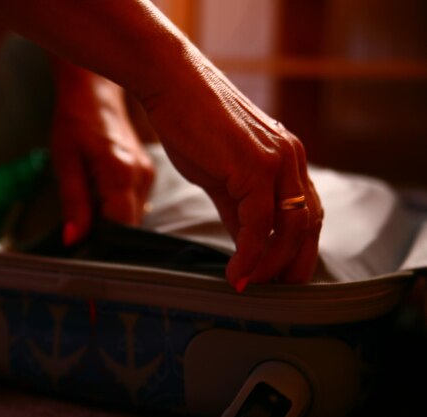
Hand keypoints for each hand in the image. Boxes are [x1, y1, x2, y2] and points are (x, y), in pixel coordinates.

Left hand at [49, 60, 153, 244]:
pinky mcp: (148, 173)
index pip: (121, 227)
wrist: (95, 92)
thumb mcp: (66, 163)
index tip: (84, 239)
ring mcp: (148, 174)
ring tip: (89, 198)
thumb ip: (73, 203)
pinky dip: (117, 206)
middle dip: (106, 230)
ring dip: (111, 218)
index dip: (102, 239)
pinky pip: (134, 203)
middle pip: (129, 226)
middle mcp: (141, 176)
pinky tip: (100, 191)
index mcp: (121, 173)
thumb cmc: (76, 122)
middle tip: (81, 220)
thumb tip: (74, 239)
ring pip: (132, 216)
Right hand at [142, 60, 322, 286]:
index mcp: (286, 158)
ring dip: (271, 265)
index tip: (278, 275)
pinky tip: (237, 273)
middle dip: (292, 265)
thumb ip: (236, 209)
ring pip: (290, 229)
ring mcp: (277, 160)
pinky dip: (251, 255)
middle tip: (273, 291)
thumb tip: (245, 245)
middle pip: (307, 226)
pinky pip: (260, 224)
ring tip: (250, 284)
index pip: (306, 213)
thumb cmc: (191, 123)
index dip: (297, 250)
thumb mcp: (219, 174)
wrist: (172, 84)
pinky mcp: (255, 165)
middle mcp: (290, 158)